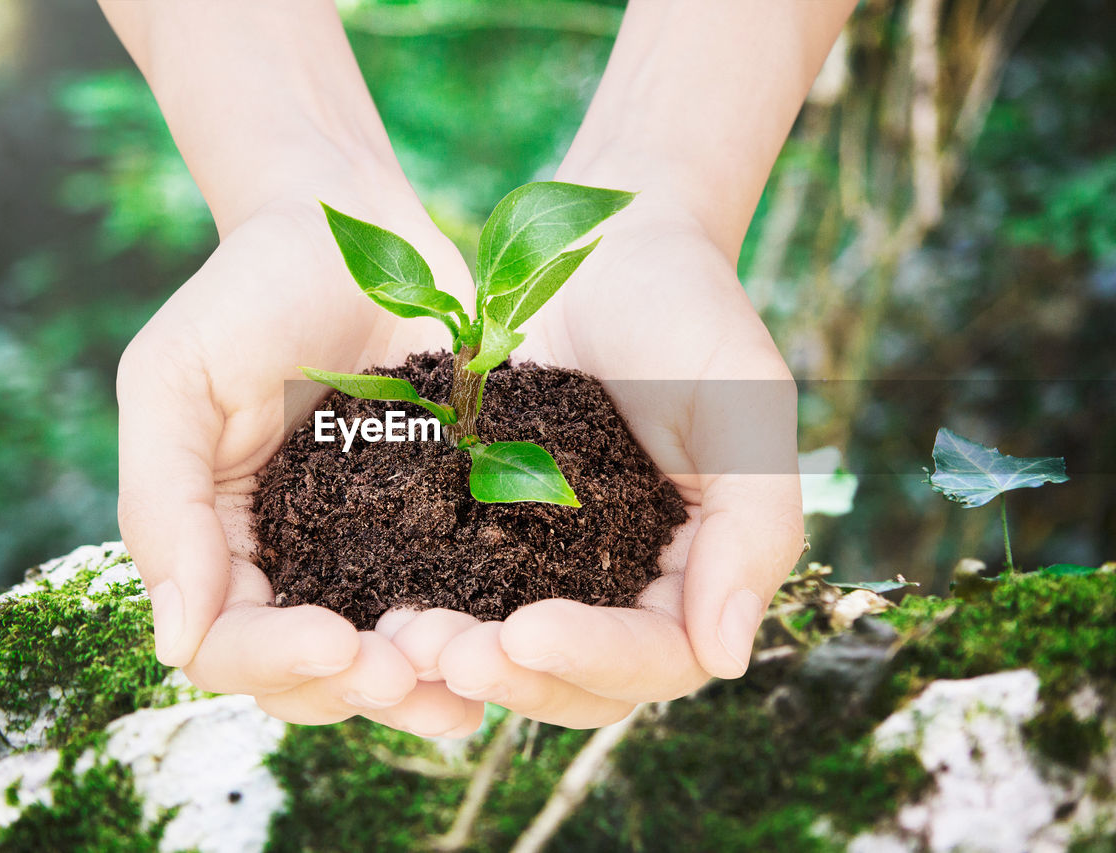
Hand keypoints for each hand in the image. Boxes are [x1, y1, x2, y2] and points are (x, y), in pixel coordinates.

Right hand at [117, 191, 484, 736]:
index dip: (274, 660)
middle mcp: (290, 563)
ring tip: (469, 694)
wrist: (354, 226)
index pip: (224, 642)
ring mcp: (368, 550)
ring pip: (384, 657)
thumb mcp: (175, 380)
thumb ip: (164, 503)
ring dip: (420, 686)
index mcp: (216, 541)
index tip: (337, 644)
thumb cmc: (248, 290)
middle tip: (411, 677)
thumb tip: (171, 640)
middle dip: (355, 686)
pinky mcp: (441, 523)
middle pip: (308, 673)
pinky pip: (453, 601)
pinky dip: (474, 636)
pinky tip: (513, 651)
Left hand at [437, 191, 802, 726]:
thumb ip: (753, 526)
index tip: (525, 636)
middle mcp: (624, 587)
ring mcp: (550, 564)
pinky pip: (456, 588)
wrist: (595, 245)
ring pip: (511, 652)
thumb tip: (728, 657)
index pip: (657, 656)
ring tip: (399, 642)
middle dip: (512, 677)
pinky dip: (422, 606)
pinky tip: (376, 604)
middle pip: (577, 679)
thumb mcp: (743, 404)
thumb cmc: (686, 309)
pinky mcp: (485, 528)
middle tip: (441, 658)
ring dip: (458, 660)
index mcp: (695, 572)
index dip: (595, 659)